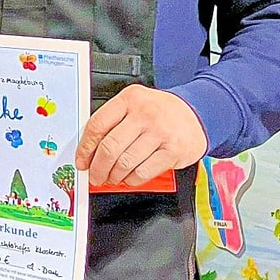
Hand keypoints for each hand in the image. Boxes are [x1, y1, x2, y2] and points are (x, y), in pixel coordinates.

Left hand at [74, 84, 207, 186]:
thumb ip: (113, 121)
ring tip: (112, 177)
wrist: (197, 112)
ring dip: (114, 176)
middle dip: (98, 167)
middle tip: (95, 175)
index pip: (97, 125)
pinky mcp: (173, 151)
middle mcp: (144, 114)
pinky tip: (130, 178)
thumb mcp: (135, 104)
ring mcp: (160, 132)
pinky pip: (144, 172)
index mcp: (129, 99)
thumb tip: (90, 149)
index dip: (85, 147)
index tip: (81, 160)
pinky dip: (132, 180)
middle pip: (110, 147)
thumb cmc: (161, 111)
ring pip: (125, 162)